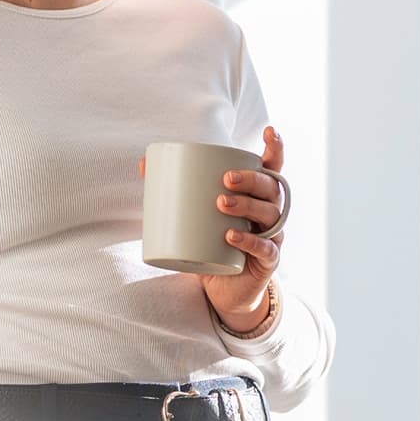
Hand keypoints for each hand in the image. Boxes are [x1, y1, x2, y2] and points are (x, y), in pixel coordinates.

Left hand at [143, 125, 286, 334]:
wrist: (224, 290)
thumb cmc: (212, 244)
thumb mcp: (198, 217)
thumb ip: (176, 191)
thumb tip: (144, 163)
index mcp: (258, 196)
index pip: (273, 168)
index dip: (275, 148)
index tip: (269, 131)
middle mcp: (271, 212)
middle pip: (271, 188)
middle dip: (251, 180)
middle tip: (225, 180)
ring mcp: (272, 237)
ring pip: (269, 214)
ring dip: (247, 206)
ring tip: (221, 204)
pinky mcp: (267, 262)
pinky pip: (265, 249)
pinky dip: (249, 242)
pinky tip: (232, 237)